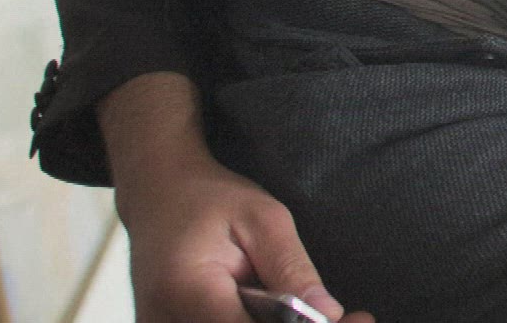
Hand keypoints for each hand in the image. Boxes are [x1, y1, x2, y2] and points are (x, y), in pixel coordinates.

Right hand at [99, 73, 368, 321]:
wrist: (156, 195)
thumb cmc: (210, 199)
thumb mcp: (263, 218)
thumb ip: (292, 268)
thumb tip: (329, 314)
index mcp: (187, 291)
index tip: (349, 318)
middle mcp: (164, 322)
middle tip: (350, 317)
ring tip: (322, 314)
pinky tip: (287, 316)